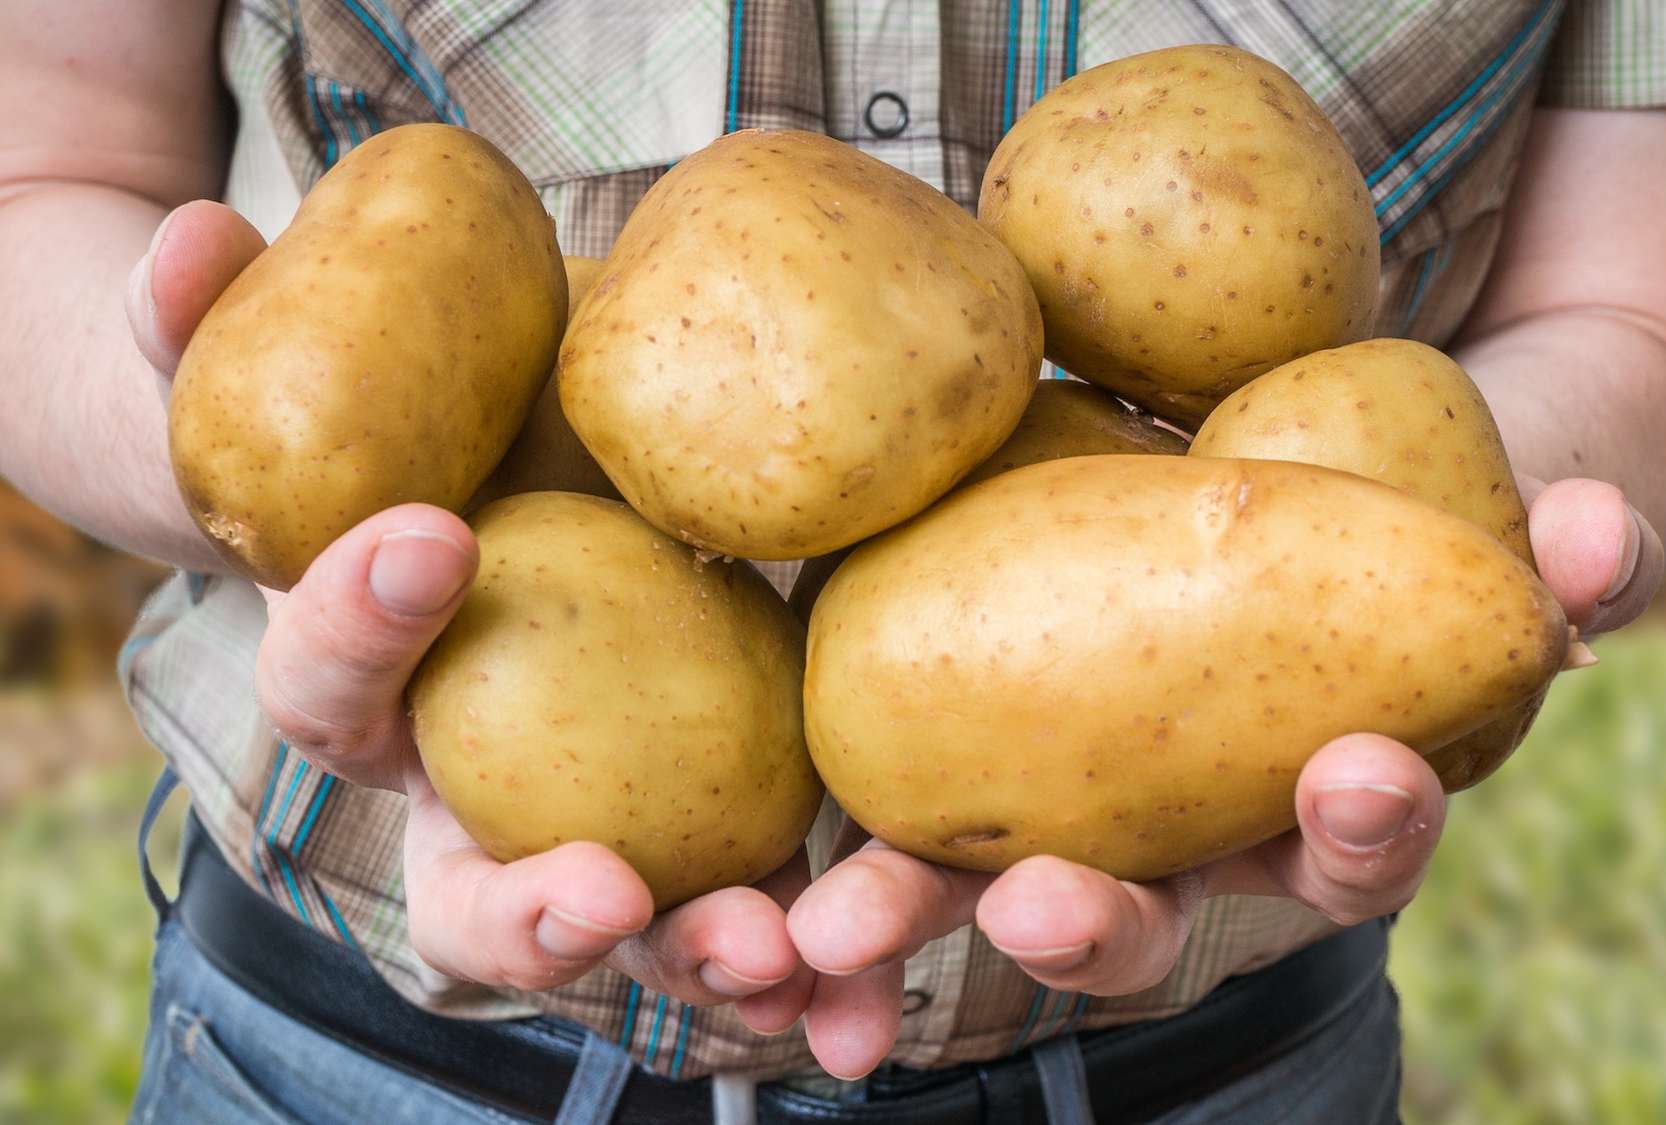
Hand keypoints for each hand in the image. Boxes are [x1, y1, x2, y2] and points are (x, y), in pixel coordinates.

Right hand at [128, 202, 815, 1024]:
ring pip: (632, 935)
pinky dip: (809, 957)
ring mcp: (597, 828)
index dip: (357, 624)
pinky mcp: (720, 823)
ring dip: (697, 963)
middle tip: (601, 889)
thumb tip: (199, 241)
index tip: (430, 537)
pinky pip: (759, 904)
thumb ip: (228, 327)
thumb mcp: (334, 382)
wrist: (536, 483)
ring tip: (774, 961)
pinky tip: (859, 982)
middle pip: (474, 901)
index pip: (330, 686)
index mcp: (367, 702)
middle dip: (531, 915)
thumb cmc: (423, 434)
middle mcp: (471, 800)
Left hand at [785, 475, 1662, 1078]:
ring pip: (976, 899)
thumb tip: (1606, 533)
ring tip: (829, 932)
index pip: (1350, 849)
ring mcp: (1057, 812)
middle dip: (1096, 933)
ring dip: (904, 922)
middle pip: (1143, 925)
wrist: (1253, 486)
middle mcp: (1180, 843)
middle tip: (1047, 904)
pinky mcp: (951, 760)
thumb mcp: (1454, 528)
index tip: (1356, 766)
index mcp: (1310, 810)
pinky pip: (878, 829)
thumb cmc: (1368, 524)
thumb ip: (1537, 545)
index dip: (1363, 829)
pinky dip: (828, 894)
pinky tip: (761, 935)